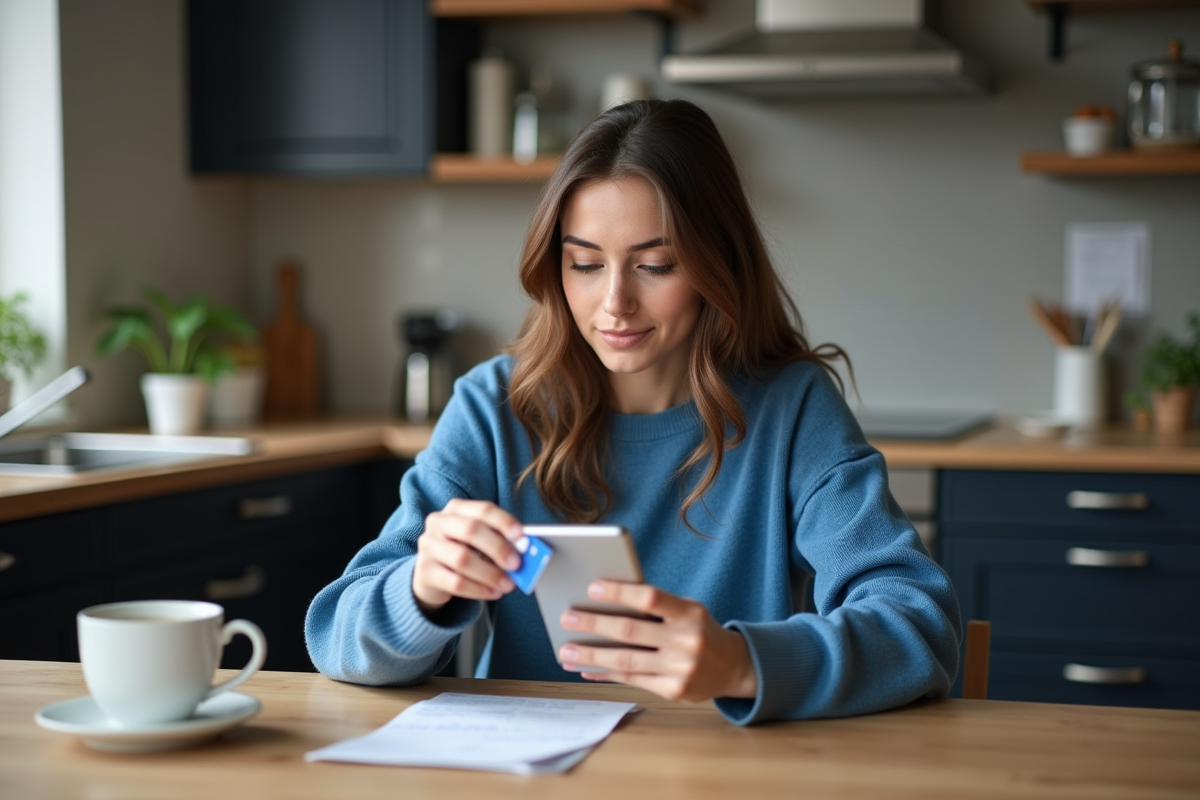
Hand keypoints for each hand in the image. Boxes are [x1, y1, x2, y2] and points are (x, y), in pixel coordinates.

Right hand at [412, 499, 522, 613]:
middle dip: (497, 547)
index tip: (522, 537)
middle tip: (516, 564)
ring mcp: (428, 546)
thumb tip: (525, 551)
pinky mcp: (424, 571)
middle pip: (470, 530)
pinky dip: (479, 589)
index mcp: (456, 509)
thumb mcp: (480, 541)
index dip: (504, 522)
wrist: (432, 574)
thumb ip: (500, 541)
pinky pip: (455, 582)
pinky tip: (493, 593)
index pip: (483, 510)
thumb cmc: (464, 551)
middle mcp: (438, 522)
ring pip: (462, 558)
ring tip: (508, 584)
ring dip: (490, 573)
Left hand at [558, 581, 758, 702]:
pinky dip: (605, 674)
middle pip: (631, 632)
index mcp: (690, 613)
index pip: (650, 598)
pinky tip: (586, 669)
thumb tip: (606, 604)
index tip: (591, 588)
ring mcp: (681, 669)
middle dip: (593, 625)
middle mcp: (687, 641)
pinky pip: (632, 680)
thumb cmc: (700, 630)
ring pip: (626, 660)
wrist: (734, 667)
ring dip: (591, 656)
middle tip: (567, 618)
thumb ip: (656, 608)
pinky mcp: (674, 691)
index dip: (619, 592)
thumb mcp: (687, 611)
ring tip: (566, 651)